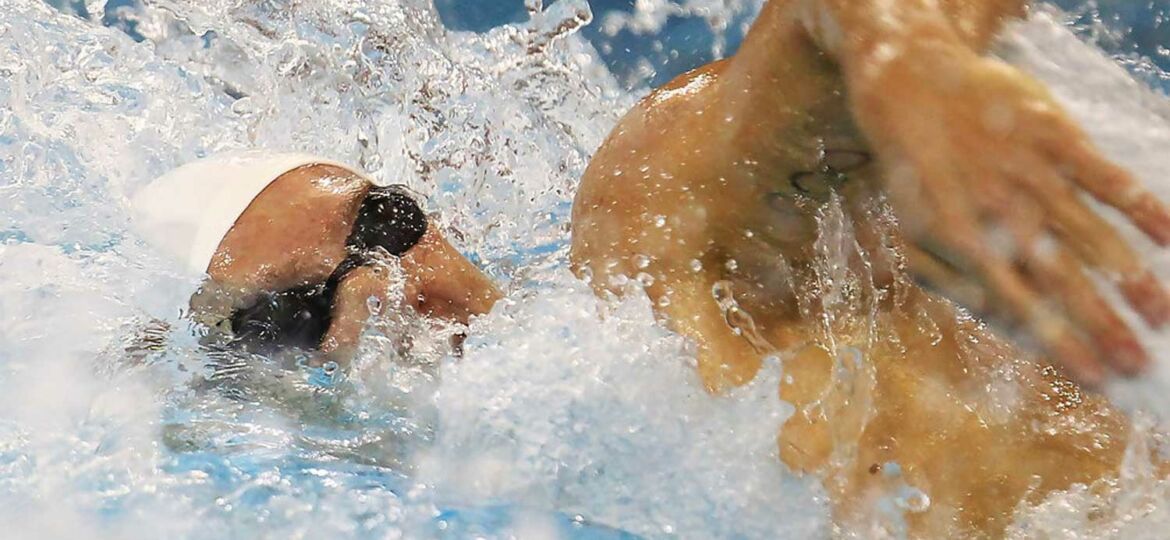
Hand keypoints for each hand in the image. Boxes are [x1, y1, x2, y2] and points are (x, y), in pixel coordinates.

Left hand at [849, 39, 1169, 385]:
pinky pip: (1104, 174)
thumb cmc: (913, 173)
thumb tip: (996, 322)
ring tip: (1160, 316)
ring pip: (1091, 233)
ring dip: (1129, 278)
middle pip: (1062, 278)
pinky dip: (1139, 204)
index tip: (1095, 377)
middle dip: (1102, 324)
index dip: (1059, 342)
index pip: (1020, 304)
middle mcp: (1001, 210)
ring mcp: (1030, 172)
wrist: (911, 88)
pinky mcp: (1053, 135)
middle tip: (1138, 362)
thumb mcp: (912, 232)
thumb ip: (952, 279)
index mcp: (962, 241)